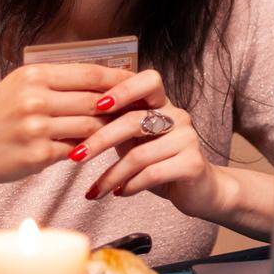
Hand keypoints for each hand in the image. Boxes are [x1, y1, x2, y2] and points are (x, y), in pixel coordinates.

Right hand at [0, 63, 130, 201]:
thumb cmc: (1, 115)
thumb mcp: (23, 87)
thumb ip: (60, 81)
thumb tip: (106, 79)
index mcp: (34, 76)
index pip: (90, 74)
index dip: (119, 79)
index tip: (138, 82)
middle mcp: (35, 99)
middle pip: (96, 101)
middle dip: (120, 106)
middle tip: (139, 108)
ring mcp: (37, 128)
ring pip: (91, 126)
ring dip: (108, 128)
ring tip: (121, 128)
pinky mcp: (39, 154)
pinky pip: (77, 149)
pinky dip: (89, 147)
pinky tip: (95, 147)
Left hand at [72, 68, 222, 217]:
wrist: (200, 190)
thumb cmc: (162, 162)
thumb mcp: (137, 140)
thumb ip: (117, 127)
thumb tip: (74, 124)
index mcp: (163, 105)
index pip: (148, 81)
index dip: (123, 89)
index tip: (97, 105)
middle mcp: (178, 117)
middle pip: (133, 120)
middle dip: (99, 140)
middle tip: (76, 157)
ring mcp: (188, 139)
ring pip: (139, 154)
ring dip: (111, 175)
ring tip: (96, 190)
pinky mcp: (192, 164)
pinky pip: (152, 173)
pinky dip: (130, 186)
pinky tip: (120, 193)